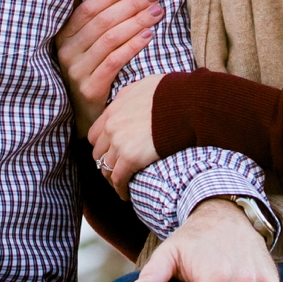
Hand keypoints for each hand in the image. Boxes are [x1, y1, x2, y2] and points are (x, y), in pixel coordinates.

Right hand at [54, 0, 160, 132]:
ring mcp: (76, 72)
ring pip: (110, 39)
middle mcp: (67, 52)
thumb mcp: (83, 46)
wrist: (85, 116)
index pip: (88, 8)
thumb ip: (91, 20)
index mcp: (64, 36)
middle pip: (102, 22)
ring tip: (156, 12)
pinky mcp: (90, 89)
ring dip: (136, 21)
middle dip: (130, 5)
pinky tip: (148, 35)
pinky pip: (114, 61)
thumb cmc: (91, 71)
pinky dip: (132, 46)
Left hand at [88, 74, 163, 194]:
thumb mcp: (144, 86)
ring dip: (113, 177)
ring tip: (122, 185)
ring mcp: (119, 142)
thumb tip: (133, 100)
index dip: (102, 145)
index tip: (110, 152)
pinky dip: (120, 188)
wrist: (186, 104)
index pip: (96, 133)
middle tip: (116, 170)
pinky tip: (126, 194)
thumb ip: (131, 96)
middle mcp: (111, 126)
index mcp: (113, 109)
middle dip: (105, 161)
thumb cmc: (173, 93)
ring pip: (106, 168)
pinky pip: (118, 179)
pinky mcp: (130, 158)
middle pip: (98, 152)